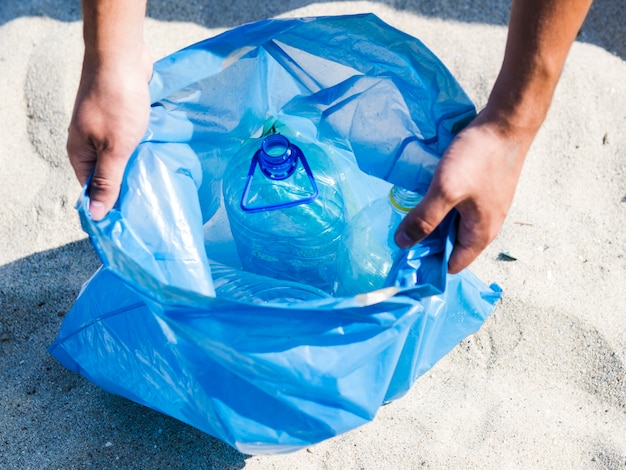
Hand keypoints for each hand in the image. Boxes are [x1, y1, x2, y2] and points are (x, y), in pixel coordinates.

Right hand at [67, 43, 151, 219]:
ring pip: (120, 154)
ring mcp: (104, 126)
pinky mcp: (120, 115)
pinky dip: (142, 147)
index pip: (91, 188)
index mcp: (80, 152)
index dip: (108, 203)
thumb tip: (95, 214)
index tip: (128, 219)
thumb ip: (107, 181)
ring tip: (156, 181)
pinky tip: (158, 155)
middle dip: (125, 185)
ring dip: (136, 165)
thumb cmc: (117, 104)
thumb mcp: (114, 149)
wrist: (121, 57)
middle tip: (148, 203)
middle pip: (106, 172)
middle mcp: (88, 140)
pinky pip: (130, 138)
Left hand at [394, 107, 532, 272]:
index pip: (451, 265)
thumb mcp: (445, 190)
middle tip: (398, 231)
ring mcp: (484, 208)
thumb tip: (402, 243)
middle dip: (425, 242)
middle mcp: (485, 226)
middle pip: (450, 246)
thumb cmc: (478, 158)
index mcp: (480, 234)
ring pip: (451, 225)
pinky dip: (440, 206)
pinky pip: (456, 208)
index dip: (427, 264)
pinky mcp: (481, 191)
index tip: (401, 254)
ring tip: (407, 213)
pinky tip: (424, 195)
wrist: (505, 123)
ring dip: (431, 222)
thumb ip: (424, 219)